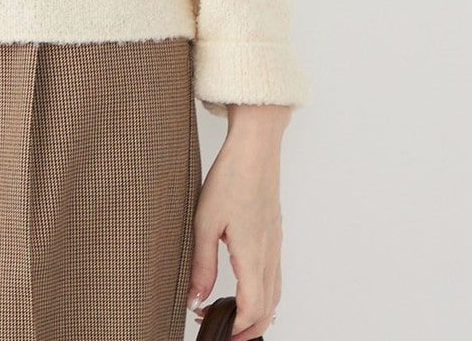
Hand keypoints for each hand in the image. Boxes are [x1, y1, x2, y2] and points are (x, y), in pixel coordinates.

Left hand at [186, 107, 288, 339]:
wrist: (255, 150)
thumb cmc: (230, 179)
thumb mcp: (204, 222)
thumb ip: (202, 265)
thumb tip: (196, 299)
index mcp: (253, 256)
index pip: (252, 309)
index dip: (236, 328)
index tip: (214, 329)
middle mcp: (269, 255)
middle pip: (268, 310)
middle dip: (248, 330)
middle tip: (222, 333)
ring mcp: (275, 246)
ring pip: (274, 295)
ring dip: (257, 315)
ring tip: (231, 317)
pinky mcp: (274, 235)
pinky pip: (275, 277)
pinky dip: (264, 295)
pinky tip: (246, 289)